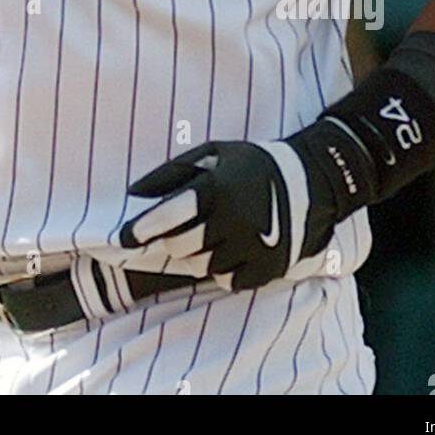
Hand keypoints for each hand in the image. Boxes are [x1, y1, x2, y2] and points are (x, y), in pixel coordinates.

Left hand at [118, 139, 340, 292]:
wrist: (311, 182)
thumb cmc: (250, 165)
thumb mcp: (212, 154)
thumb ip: (170, 173)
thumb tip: (132, 193)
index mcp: (218, 188)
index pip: (170, 215)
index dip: (143, 228)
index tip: (124, 238)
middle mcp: (234, 221)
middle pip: (180, 246)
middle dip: (173, 238)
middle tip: (182, 227)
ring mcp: (252, 248)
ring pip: (200, 266)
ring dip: (196, 254)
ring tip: (210, 234)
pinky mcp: (266, 269)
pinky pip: (226, 281)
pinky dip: (221, 269)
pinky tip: (230, 248)